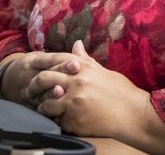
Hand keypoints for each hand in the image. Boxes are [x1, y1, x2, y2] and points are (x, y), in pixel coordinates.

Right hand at [0, 50, 82, 107]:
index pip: (49, 61)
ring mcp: (26, 91)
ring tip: (63, 93)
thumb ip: (61, 56)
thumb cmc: (33, 68)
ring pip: (39, 92)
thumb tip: (79, 44)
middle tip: (74, 79)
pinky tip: (58, 111)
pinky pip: (37, 107)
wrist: (8, 82)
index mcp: (33, 61)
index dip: (63, 63)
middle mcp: (28, 75)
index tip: (77, 64)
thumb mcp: (41, 58)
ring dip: (51, 94)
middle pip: (45, 75)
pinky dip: (47, 109)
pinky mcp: (26, 105)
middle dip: (60, 76)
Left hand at [29, 41, 151, 142]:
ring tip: (42, 108)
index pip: (55, 59)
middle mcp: (76, 82)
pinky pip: (57, 120)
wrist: (135, 115)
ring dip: (42, 106)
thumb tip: (76, 44)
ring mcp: (74, 102)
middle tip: (29, 90)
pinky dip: (56, 120)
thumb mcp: (103, 72)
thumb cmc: (122, 92)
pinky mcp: (75, 121)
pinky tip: (58, 120)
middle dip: (34, 84)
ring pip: (47, 103)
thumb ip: (85, 60)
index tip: (31, 63)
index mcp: (83, 68)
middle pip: (44, 79)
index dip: (41, 60)